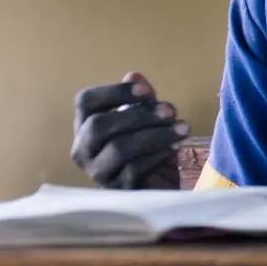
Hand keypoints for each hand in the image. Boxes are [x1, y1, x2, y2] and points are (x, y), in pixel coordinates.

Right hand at [72, 72, 186, 189]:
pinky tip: (175, 148)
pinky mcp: (116, 190)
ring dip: (156, 135)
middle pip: (99, 125)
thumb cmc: (148, 146)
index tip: (146, 89)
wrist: (160, 184)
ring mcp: (97, 172)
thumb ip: (140, 99)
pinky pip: (134, 170)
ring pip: (118, 148)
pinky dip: (158, 155)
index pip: (86, 101)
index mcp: (85, 124)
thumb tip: (134, 76)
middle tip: (170, 110)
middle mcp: (83, 149)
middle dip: (138, 115)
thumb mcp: (148, 118)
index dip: (116, 92)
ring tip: (183, 128)